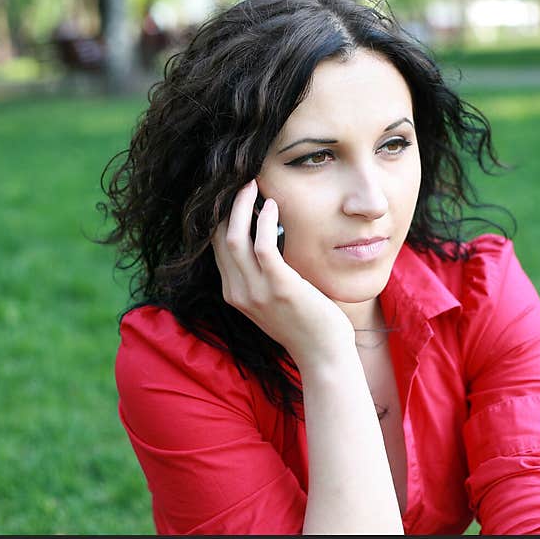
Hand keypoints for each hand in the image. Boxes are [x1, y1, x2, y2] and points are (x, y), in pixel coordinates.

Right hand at [211, 179, 353, 366]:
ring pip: (234, 237)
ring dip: (242, 206)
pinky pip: (262, 245)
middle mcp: (238, 293)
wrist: (322, 354)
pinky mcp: (279, 286)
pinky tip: (273, 206)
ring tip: (254, 186)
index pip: (217, 248)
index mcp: (234, 294)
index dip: (223, 218)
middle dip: (228, 206)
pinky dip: (264, 221)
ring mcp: (256, 291)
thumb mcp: (273, 299)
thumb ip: (263, 276)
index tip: (237, 197)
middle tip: (244, 183)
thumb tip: (265, 239)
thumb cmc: (305, 323)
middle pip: (219, 238)